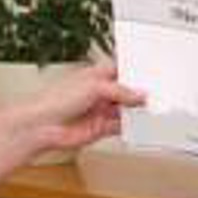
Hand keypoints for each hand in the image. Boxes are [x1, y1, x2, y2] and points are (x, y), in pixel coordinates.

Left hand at [15, 61, 144, 155]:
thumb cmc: (55, 99)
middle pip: (125, 91)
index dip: (133, 72)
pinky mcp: (100, 128)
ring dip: (136, 110)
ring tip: (150, 109)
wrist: (42, 126)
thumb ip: (120, 91)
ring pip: (124, 109)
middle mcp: (98, 92)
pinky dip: (130, 125)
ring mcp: (100, 110)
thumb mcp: (94, 86)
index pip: (120, 70)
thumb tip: (139, 95)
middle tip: (154, 93)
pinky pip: (120, 126)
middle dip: (138, 93)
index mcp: (95, 75)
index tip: (150, 75)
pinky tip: (138, 123)